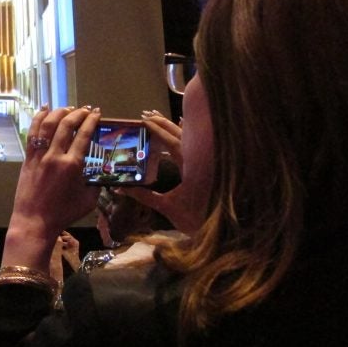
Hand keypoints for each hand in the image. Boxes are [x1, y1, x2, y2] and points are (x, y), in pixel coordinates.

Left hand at [1, 106, 100, 272]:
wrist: (34, 221)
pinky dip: (38, 119)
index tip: (96, 113)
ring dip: (59, 113)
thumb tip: (103, 173)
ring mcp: (39, 156)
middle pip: (66, 125)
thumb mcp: (88, 201)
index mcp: (72, 165)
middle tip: (85, 109)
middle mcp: (55, 156)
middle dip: (78, 113)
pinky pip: (33, 133)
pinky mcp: (28, 158)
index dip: (91, 121)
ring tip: (68, 108)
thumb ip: (97, 184)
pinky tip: (44, 110)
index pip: (84, 136)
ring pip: (48, 125)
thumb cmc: (63, 214)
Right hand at [116, 110, 202, 234]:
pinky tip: (183, 127)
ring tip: (160, 118)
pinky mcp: (209, 167)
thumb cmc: (196, 219)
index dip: (157, 130)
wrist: (224, 231)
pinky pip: (197, 145)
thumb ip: (145, 196)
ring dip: (174, 127)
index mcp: (189, 165)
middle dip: (163, 124)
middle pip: (180, 134)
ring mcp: (206, 161)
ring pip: (189, 138)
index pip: (170, 142)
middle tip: (147, 115)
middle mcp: (200, 159)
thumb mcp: (167, 207)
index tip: (144, 121)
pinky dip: (188, 135)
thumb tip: (122, 189)